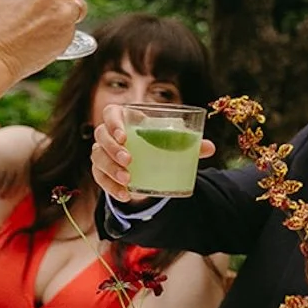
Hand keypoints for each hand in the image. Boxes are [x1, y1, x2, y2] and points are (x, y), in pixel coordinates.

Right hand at [92, 102, 215, 202]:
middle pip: (101, 136)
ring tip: (128, 180)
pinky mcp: (102, 170)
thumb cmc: (159, 144)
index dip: (113, 122)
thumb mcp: (173, 143)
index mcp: (126, 119)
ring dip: (111, 168)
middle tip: (129, 160)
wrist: (149, 164)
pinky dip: (111, 187)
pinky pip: (99, 177)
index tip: (124, 136)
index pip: (111, 113)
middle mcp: (110, 134)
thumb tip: (210, 148)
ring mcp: (103, 152)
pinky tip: (125, 194)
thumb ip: (190, 144)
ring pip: (97, 157)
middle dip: (113, 148)